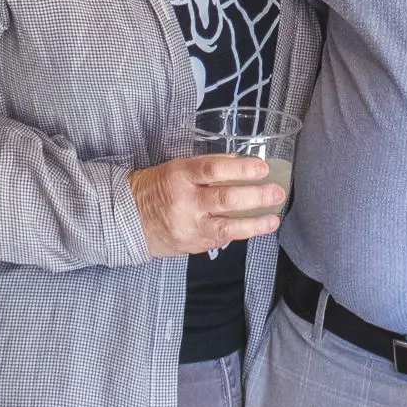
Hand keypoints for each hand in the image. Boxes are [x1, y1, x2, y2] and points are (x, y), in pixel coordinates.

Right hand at [130, 155, 285, 257]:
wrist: (129, 219)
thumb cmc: (158, 187)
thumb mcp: (177, 168)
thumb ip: (208, 165)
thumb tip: (241, 162)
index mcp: (179, 175)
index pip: (213, 169)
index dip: (241, 168)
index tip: (262, 167)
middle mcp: (185, 201)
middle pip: (225, 197)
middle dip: (256, 196)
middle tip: (277, 192)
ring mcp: (189, 226)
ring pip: (227, 225)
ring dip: (256, 222)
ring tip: (275, 218)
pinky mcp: (193, 244)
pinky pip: (222, 238)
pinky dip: (243, 233)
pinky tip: (259, 228)